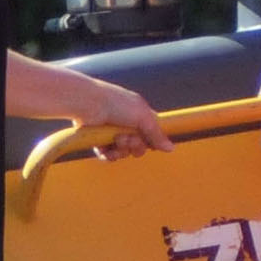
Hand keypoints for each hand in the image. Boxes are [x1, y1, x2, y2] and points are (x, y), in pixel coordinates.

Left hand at [57, 69, 175, 157]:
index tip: (149, 142)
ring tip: (116, 139)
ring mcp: (112, 134)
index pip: (151, 135)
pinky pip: (109, 156)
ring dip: (122, 149)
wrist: (89, 104)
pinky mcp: (99, 141)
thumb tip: (171, 148)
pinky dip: (109, 154)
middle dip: (135, 145)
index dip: (151, 142)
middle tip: (128, 138)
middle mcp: (127, 125)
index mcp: (139, 116)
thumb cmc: (116, 104)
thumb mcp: (142, 117)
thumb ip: (156, 134)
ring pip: (124, 153)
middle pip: (139, 147)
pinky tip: (106, 148)